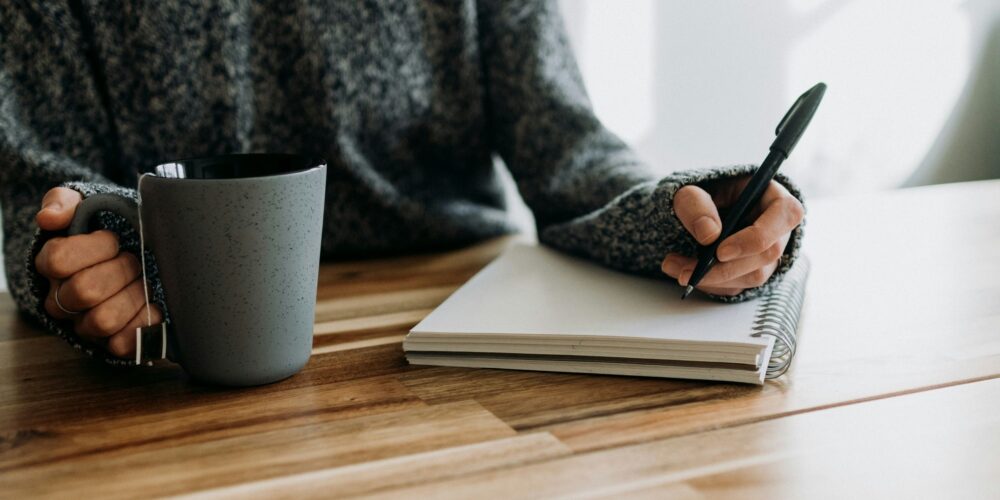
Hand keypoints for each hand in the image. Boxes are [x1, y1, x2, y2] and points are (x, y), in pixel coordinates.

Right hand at [34, 187, 162, 358]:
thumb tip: (49, 217)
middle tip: (135, 259)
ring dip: (133, 296)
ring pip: (103, 320)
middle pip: (84, 291)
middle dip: (121, 270)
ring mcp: (85, 323)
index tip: (114, 239)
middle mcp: (62, 299)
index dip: (94, 247)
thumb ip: (64, 202)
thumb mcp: (84, 207)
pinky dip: (144, 323)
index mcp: (52, 265)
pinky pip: (123, 343)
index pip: (58, 260)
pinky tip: (153, 305)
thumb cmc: (106, 232)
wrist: (132, 255)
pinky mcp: (111, 341)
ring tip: (143, 281)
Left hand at [662, 178, 803, 295]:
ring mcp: (767, 253)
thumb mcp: (688, 190)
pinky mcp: (752, 271)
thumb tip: (709, 234)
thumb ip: (695, 205)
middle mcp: (778, 227)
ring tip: (674, 267)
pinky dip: (710, 284)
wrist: (691, 211)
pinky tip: (685, 272)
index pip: (786, 215)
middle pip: (767, 254)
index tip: (720, 251)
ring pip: (753, 276)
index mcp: (773, 197)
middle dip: (725, 267)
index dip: (756, 237)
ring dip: (712, 278)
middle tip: (686, 270)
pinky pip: (738, 286)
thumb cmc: (698, 193)